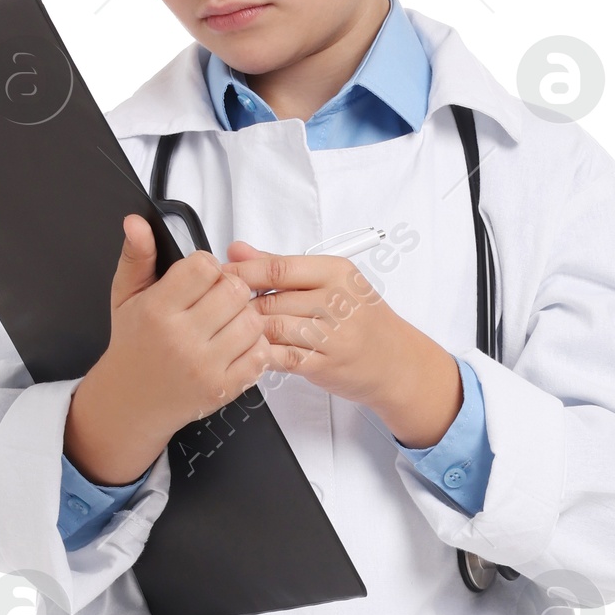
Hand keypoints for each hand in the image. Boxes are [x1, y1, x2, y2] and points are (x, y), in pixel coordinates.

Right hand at [63, 215, 275, 484]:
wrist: (130, 401)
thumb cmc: (133, 343)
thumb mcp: (126, 296)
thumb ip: (136, 256)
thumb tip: (137, 221)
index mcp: (157, 310)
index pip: (205, 267)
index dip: (207, 267)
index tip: (198, 279)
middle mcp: (182, 339)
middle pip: (235, 291)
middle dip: (229, 290)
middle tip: (214, 301)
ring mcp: (205, 366)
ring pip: (253, 321)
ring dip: (244, 317)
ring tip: (225, 322)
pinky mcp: (223, 388)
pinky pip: (260, 355)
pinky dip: (254, 346)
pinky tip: (234, 345)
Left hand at [225, 241, 460, 448]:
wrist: (397, 361)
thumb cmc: (361, 319)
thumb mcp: (330, 282)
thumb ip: (280, 265)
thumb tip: (236, 249)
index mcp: (336, 271)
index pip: (277, 267)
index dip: (241, 272)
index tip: (218, 277)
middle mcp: (337, 300)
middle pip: (271, 299)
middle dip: (240, 307)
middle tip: (219, 311)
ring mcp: (334, 334)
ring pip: (273, 329)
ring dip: (249, 332)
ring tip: (233, 333)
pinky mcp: (327, 365)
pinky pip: (283, 358)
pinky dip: (262, 356)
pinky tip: (252, 354)